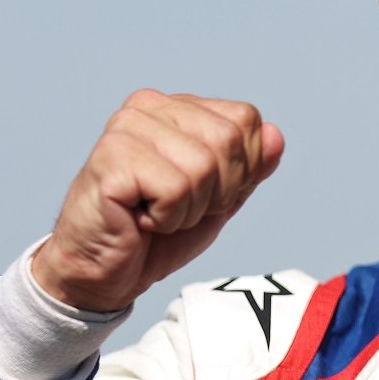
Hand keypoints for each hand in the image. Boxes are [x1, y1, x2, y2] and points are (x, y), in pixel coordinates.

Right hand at [32, 90, 284, 311]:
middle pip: (228, 141)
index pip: (246, 120)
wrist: (102, 273)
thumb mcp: (219, 199)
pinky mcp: (110, 158)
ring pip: (203, 167)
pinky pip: (175, 189)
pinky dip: (167, 218)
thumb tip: (276, 135)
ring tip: (155, 214)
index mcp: (176, 106)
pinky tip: (138, 219)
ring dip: (189, 209)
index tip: (204, 194)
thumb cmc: (155, 234)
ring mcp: (126, 128)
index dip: (241, 169)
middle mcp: (149, 107)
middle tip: (177, 208)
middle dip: (216, 191)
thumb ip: (250, 167)